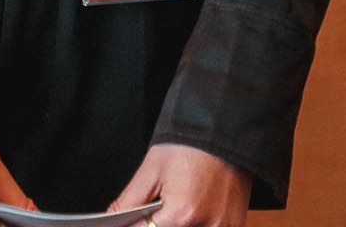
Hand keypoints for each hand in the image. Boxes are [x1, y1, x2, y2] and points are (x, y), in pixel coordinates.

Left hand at [110, 142, 251, 225]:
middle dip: (156, 223)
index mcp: (182, 213)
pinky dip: (196, 223)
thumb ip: (129, 201)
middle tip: (156, 206)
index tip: (128, 221)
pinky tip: (191, 209)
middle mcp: (206, 226)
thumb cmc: (190, 142)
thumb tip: (112, 217)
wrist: (226, 128)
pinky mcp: (233, 225)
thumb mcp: (152, 168)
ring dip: (176, 223)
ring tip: (175, 204)